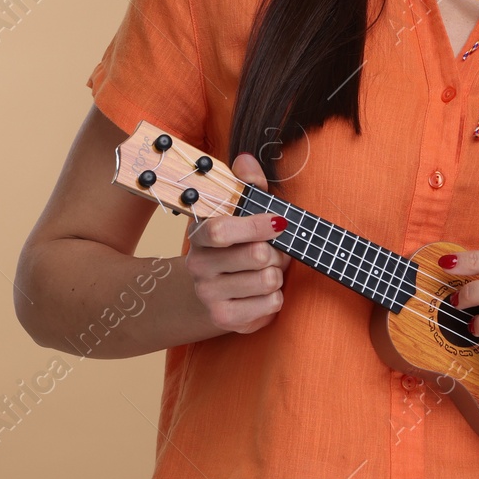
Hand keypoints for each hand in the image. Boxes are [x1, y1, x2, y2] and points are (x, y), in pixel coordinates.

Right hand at [185, 153, 291, 334]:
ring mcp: (210, 296)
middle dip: (277, 252)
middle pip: (258, 256)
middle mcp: (199, 266)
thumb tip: (245, 159)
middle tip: (273, 251)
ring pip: (269, 281)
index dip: (255, 225)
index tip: (279, 221)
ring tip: (265, 271)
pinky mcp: (225, 320)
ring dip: (277, 274)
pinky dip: (275, 297)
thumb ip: (247, 186)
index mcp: (200, 235)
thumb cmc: (229, 247)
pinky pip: (271, 304)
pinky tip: (260, 293)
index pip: (221, 230)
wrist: (200, 294)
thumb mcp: (235, 214)